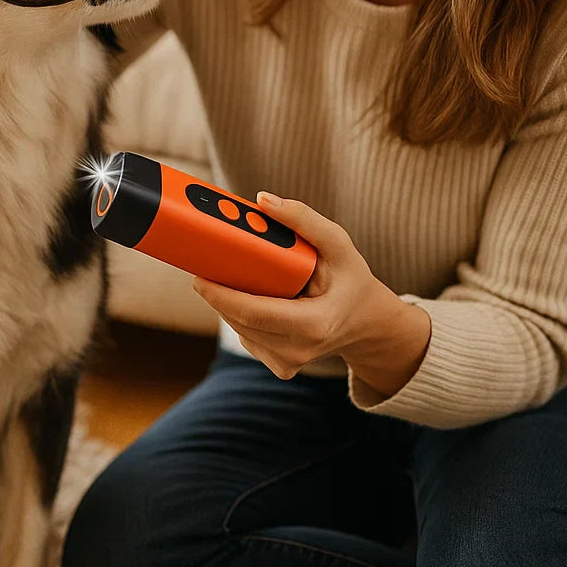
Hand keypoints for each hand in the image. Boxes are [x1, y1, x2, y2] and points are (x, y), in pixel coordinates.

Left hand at [192, 192, 391, 379]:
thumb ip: (304, 220)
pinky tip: (251, 296)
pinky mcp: (279, 365)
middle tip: (205, 265)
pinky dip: (241, 315)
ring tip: (232, 276)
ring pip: (239, 330)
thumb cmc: (351, 280)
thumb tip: (263, 201)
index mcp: (315, 325)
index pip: (254, 314)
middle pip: (240, 322)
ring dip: (227, 304)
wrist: (366, 322)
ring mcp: (288, 363)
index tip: (199, 276)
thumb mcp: (339, 244)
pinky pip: (247, 337)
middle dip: (218, 294)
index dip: (221, 296)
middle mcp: (299, 351)